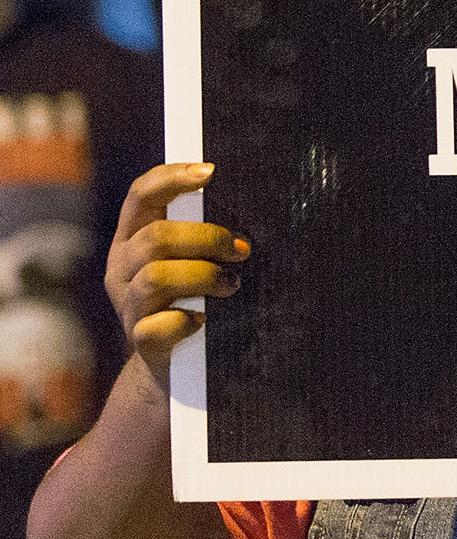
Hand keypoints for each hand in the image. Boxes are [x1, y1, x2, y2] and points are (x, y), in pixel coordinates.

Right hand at [105, 163, 247, 385]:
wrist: (172, 366)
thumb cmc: (191, 300)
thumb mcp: (188, 261)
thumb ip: (200, 235)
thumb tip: (252, 204)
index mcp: (131, 239)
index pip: (141, 195)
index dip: (172, 178)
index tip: (211, 171)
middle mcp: (121, 267)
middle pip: (156, 237)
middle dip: (207, 237)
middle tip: (241, 250)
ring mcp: (127, 304)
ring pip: (158, 277)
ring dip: (205, 276)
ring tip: (231, 284)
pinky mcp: (140, 340)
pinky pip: (159, 326)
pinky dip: (186, 321)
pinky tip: (203, 321)